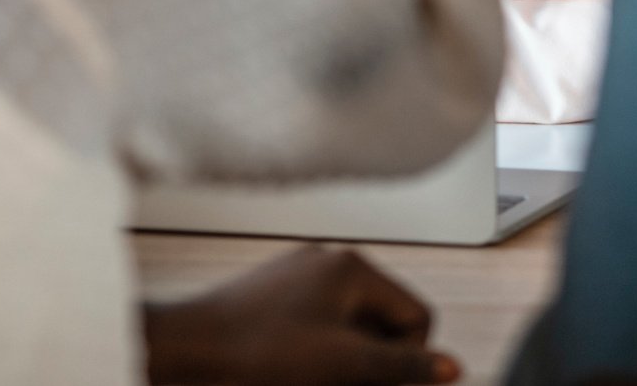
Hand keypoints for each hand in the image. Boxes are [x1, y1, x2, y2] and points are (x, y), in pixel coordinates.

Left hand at [143, 245, 456, 384]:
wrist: (183, 352)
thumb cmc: (257, 353)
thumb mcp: (343, 365)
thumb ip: (402, 366)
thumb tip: (452, 368)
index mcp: (353, 268)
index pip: (417, 317)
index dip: (410, 361)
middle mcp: (328, 263)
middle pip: (383, 323)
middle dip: (376, 365)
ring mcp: (298, 278)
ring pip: (349, 329)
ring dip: (347, 365)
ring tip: (322, 383)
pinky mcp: (273, 299)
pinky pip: (318, 329)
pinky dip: (319, 357)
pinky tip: (298, 376)